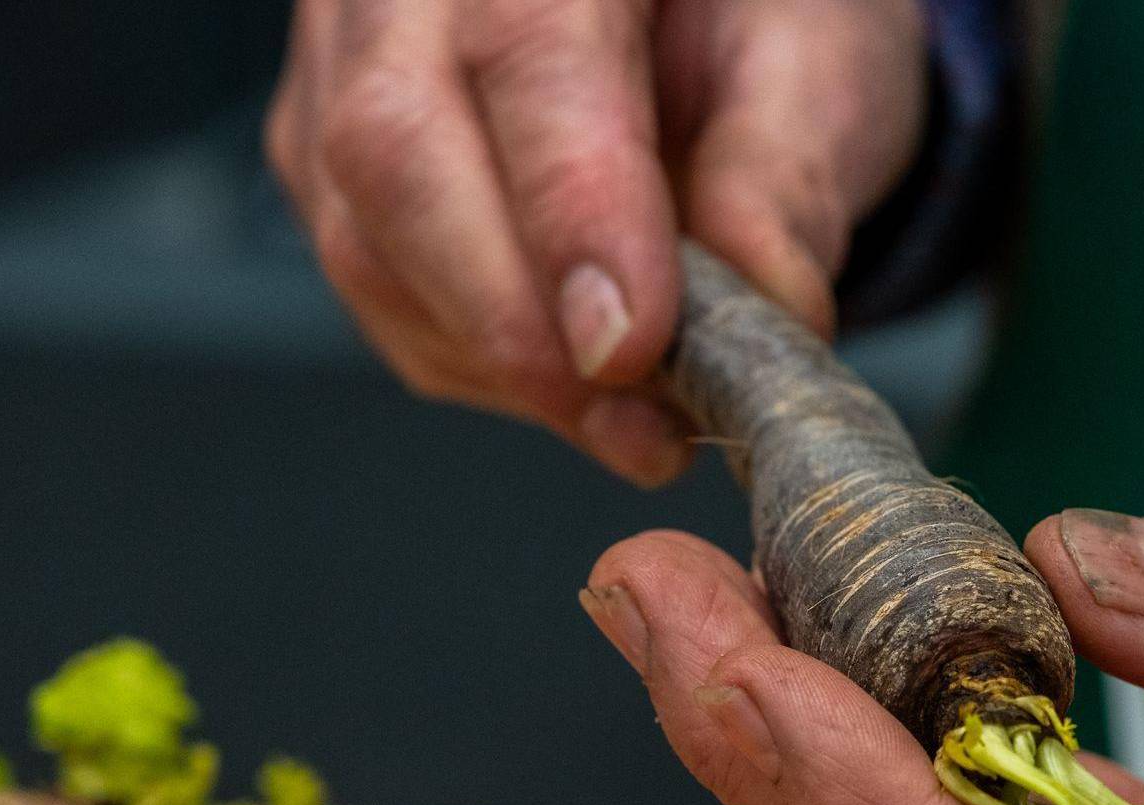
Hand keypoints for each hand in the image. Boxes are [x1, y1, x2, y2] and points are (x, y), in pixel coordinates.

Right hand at [266, 0, 924, 483]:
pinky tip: (573, 385)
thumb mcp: (818, 63)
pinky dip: (475, 359)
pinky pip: (371, 279)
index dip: (571, 211)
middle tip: (638, 425)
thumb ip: (785, 175)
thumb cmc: (760, 17)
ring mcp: (350, 59)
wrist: (702, 17)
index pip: (527, 52)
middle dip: (515, 324)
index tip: (633, 346)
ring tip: (633, 422)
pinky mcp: (325, 147)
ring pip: (365, 236)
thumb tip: (765, 309)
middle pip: (396, 151)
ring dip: (499, 364)